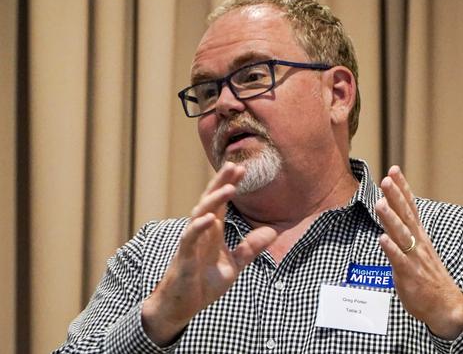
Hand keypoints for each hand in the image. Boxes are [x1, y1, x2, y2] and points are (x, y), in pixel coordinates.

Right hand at [141, 162, 276, 345]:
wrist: (181, 307)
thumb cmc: (203, 283)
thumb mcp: (234, 265)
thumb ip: (250, 248)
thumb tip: (272, 232)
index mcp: (213, 232)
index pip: (222, 203)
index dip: (230, 185)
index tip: (242, 169)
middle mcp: (201, 232)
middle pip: (210, 201)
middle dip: (221, 183)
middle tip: (233, 165)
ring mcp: (191, 243)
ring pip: (199, 214)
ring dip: (214, 201)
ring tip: (228, 188)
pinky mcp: (184, 258)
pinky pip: (190, 239)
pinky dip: (199, 228)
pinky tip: (209, 218)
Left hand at [375, 166, 462, 339]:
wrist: (445, 305)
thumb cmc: (427, 275)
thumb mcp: (417, 247)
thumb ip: (403, 230)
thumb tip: (390, 211)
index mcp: (419, 235)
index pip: (410, 206)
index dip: (402, 188)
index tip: (394, 170)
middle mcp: (418, 242)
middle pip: (405, 215)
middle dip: (396, 196)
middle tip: (386, 179)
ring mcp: (414, 258)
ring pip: (401, 235)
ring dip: (391, 219)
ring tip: (380, 203)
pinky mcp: (410, 275)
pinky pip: (400, 260)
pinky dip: (391, 249)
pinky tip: (382, 239)